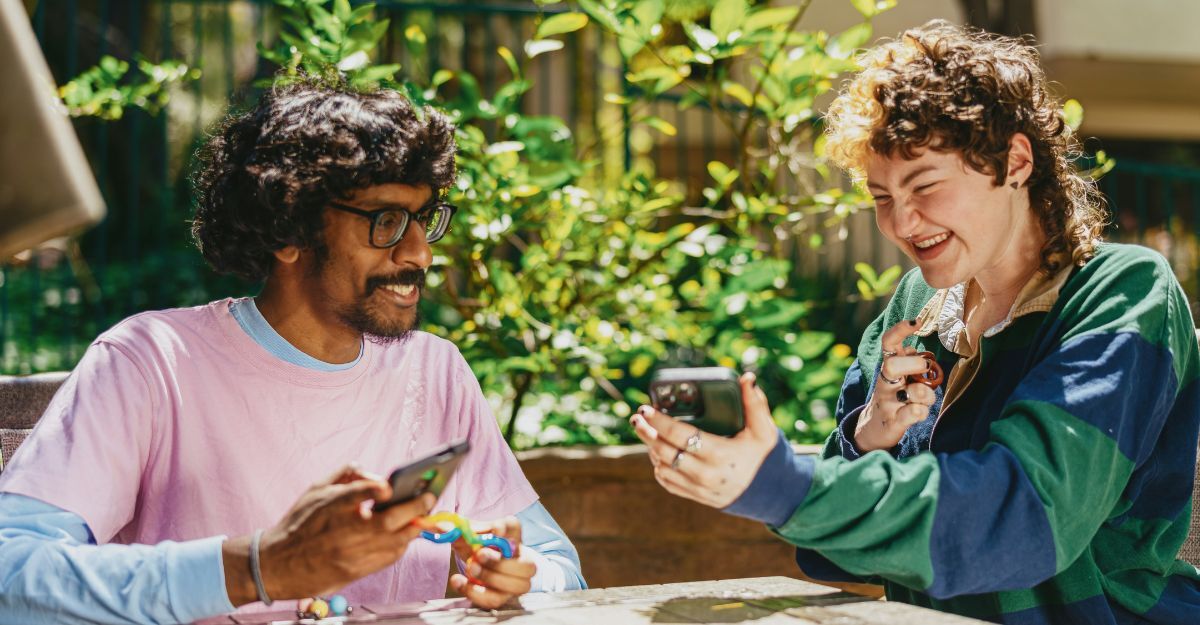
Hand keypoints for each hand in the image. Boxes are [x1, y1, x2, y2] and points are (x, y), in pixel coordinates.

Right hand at [223, 464, 435, 604]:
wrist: (277, 565)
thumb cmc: (300, 522)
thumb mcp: (316, 489)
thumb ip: (348, 474)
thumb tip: (379, 477)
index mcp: (329, 506)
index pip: (354, 495)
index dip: (374, 489)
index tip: (389, 486)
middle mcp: (340, 532)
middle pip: (387, 521)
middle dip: (414, 508)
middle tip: (429, 497)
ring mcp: (349, 554)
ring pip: (394, 542)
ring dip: (413, 527)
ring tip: (422, 516)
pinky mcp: (354, 572)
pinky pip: (387, 558)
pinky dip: (401, 545)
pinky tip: (405, 534)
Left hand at [449, 516, 536, 608]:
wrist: (475, 564)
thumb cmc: (476, 546)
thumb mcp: (466, 536)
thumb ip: (456, 531)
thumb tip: (441, 527)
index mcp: (511, 537)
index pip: (515, 527)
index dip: (507, 528)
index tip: (495, 529)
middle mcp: (520, 559)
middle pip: (527, 564)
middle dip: (501, 562)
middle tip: (480, 556)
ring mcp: (516, 581)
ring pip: (517, 585)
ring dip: (491, 578)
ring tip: (471, 569)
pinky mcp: (504, 596)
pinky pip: (495, 599)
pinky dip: (475, 592)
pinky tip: (460, 582)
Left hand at [629, 372, 777, 507]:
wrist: (772, 492)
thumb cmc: (765, 456)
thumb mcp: (764, 429)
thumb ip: (755, 403)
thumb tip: (746, 378)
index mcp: (720, 454)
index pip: (680, 436)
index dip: (659, 421)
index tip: (646, 409)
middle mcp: (705, 474)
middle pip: (664, 452)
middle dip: (646, 433)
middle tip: (637, 418)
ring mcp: (699, 488)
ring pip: (662, 467)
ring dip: (650, 448)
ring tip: (646, 431)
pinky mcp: (696, 496)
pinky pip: (668, 482)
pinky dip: (658, 466)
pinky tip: (656, 452)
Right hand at [854, 320, 937, 451]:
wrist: (874, 428)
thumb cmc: (894, 397)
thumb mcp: (897, 376)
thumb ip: (906, 361)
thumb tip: (912, 347)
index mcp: (887, 367)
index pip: (888, 342)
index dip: (901, 330)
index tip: (917, 321)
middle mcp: (884, 383)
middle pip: (893, 365)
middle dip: (915, 364)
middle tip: (925, 370)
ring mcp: (888, 402)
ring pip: (912, 392)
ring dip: (927, 395)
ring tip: (925, 399)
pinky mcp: (893, 422)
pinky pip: (912, 414)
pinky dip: (920, 412)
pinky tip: (919, 411)